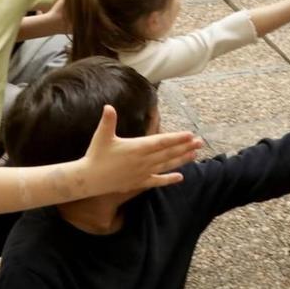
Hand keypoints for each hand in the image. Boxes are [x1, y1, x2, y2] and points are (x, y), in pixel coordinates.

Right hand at [77, 105, 202, 193]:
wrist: (89, 179)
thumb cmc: (96, 155)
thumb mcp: (102, 136)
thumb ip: (108, 121)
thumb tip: (108, 106)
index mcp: (137, 147)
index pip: (161, 141)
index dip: (177, 138)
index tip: (190, 134)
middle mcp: (143, 161)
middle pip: (168, 153)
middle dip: (185, 147)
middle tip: (201, 142)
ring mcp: (142, 172)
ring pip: (166, 165)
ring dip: (181, 160)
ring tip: (195, 155)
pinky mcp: (138, 182)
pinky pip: (157, 181)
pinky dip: (169, 179)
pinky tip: (180, 177)